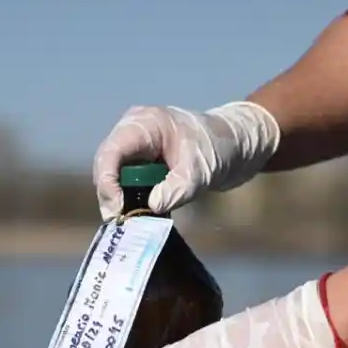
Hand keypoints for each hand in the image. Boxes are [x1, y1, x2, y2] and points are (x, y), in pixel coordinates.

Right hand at [92, 101, 280, 220]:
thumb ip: (177, 189)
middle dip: (111, 195)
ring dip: (121, 200)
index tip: (117, 210)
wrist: (239, 145)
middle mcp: (133, 133)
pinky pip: (128, 183)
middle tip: (121, 223)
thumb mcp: (200, 170)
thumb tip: (151, 208)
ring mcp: (137, 148)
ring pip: (115, 177)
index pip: (111, 153)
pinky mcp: (144, 163)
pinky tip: (141, 217)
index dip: (107, 182)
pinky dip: (132, 200)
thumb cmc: (220, 147)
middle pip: (107, 166)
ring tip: (130, 223)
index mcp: (143, 124)